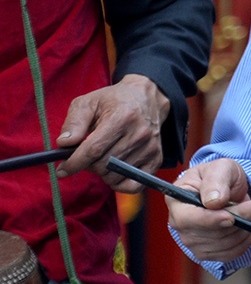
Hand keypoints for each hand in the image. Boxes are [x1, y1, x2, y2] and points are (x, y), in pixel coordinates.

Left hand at [56, 74, 168, 190]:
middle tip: (85, 157)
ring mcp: (150, 147)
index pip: (94, 149)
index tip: (62, 170)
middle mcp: (140, 133)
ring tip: (101, 159)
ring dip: (102, 173)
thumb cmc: (114, 101)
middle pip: (104, 165)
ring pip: (115, 176)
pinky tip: (113, 173)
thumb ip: (74, 122)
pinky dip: (120, 185)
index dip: (74, 163)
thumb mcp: (89, 103)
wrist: (148, 98)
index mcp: (123, 117)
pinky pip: (134, 184)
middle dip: (87, 166)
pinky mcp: (156, 158)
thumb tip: (63, 143)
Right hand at [167, 159, 250, 261]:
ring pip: (222, 244)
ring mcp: (192, 241)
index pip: (187, 219)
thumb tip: (214, 202)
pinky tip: (250, 226)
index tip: (231, 217)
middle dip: (239, 221)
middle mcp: (179, 224)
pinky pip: (229, 254)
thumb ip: (216, 181)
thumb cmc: (220, 176)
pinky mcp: (207, 252)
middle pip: (209, 233)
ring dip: (245, 229)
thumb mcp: (221, 168)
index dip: (209, 220)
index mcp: (176, 201)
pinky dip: (245, 241)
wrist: (227, 189)